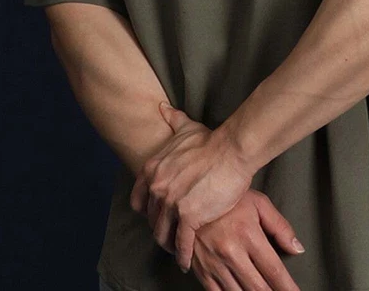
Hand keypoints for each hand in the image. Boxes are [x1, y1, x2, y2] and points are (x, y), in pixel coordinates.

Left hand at [129, 102, 255, 271]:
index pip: (138, 200)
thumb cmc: (211, 141)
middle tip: (170, 235)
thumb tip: (161, 107)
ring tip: (177, 252)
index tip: (156, 216)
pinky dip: (183, 255)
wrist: (231, 150)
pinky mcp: (187, 216)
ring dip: (169, 246)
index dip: (146, 211)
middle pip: (152, 219)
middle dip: (160, 228)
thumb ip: (171, 119)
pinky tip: (187, 261)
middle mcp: (157, 187)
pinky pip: (181, 243)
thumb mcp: (185, 128)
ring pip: (163, 234)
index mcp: (153, 169)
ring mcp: (170, 202)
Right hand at [190, 188, 305, 290]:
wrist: (192, 197)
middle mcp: (231, 252)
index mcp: (248, 235)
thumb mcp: (258, 204)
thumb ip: (280, 227)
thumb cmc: (229, 201)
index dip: (288, 287)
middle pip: (258, 287)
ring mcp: (214, 264)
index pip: (274, 270)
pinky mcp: (201, 271)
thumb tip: (297, 249)